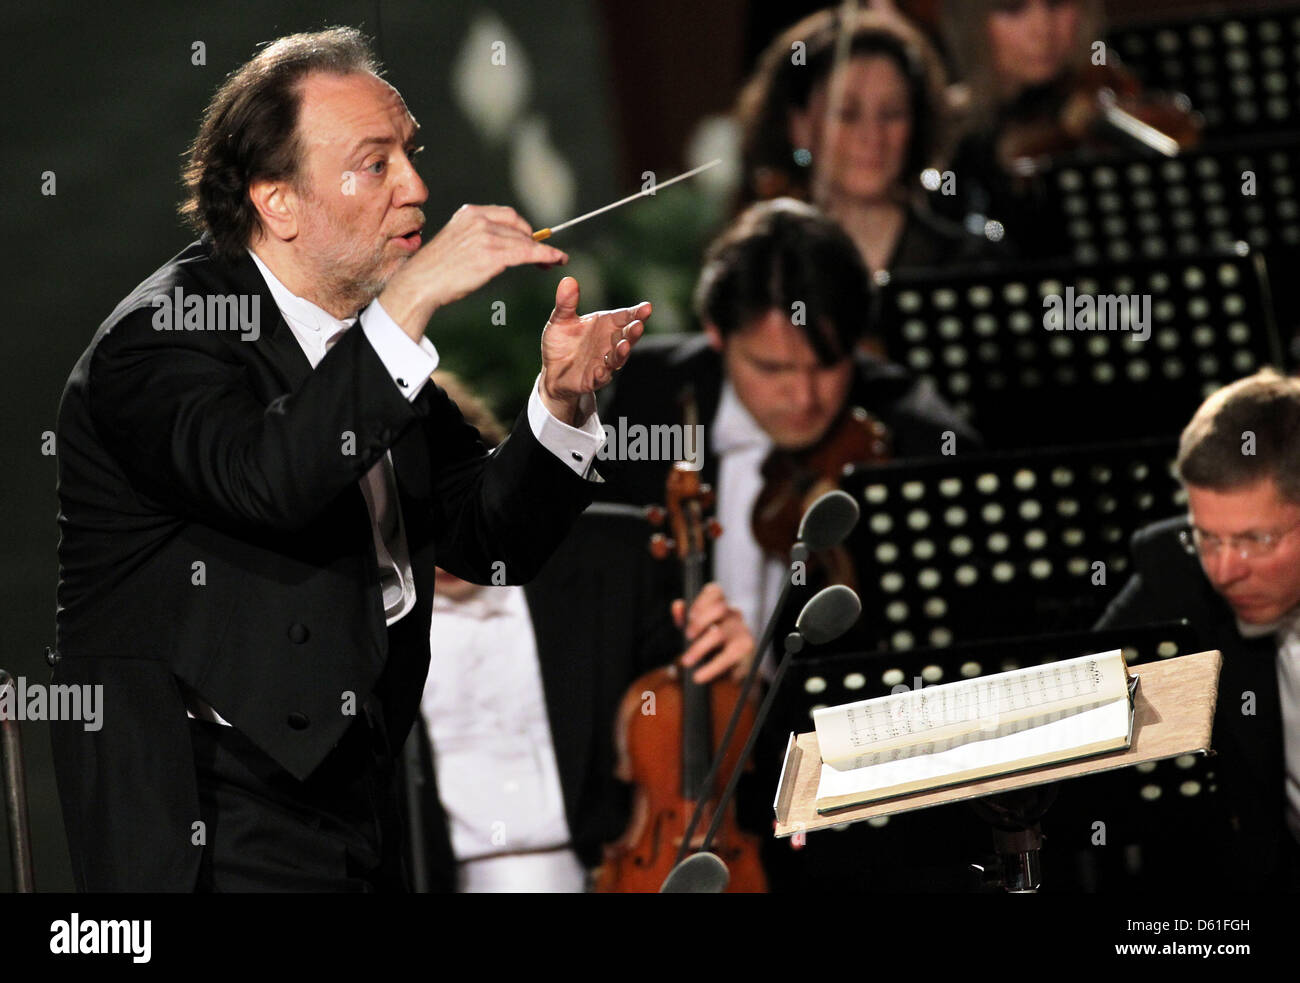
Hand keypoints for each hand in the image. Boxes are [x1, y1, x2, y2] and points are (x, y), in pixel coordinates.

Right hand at [378, 204, 567, 339]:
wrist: (421, 283)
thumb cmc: (437, 270)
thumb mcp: (457, 242)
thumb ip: (478, 238)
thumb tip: (504, 247)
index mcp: (469, 213)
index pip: (507, 215)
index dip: (524, 227)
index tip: (533, 239)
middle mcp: (479, 220)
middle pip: (518, 228)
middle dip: (535, 241)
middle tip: (548, 256)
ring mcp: (486, 236)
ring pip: (525, 242)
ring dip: (543, 252)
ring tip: (556, 260)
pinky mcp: (492, 255)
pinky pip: (527, 253)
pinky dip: (546, 255)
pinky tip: (556, 260)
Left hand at [539, 276, 649, 423]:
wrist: (552, 371)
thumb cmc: (561, 342)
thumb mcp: (560, 320)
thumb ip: (566, 303)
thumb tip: (568, 279)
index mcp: (605, 325)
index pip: (625, 317)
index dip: (636, 312)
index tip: (647, 307)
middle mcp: (609, 343)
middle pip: (626, 336)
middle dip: (633, 332)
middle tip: (638, 324)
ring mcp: (604, 362)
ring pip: (618, 358)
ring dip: (622, 352)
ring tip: (624, 345)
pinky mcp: (594, 379)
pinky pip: (600, 377)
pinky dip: (602, 374)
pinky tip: (601, 370)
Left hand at [673, 582, 754, 683]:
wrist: (734, 667)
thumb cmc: (712, 643)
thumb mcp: (695, 629)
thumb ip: (684, 617)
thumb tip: (677, 605)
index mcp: (721, 605)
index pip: (715, 591)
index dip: (701, 601)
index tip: (689, 615)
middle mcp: (733, 614)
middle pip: (718, 609)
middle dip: (699, 622)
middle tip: (688, 636)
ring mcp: (741, 631)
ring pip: (718, 634)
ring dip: (698, 648)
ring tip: (686, 661)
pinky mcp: (746, 649)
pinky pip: (727, 657)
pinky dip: (710, 668)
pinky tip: (699, 676)